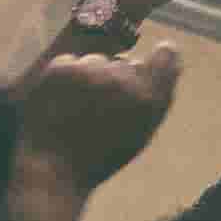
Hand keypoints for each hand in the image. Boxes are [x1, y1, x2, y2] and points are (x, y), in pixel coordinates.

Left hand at [9, 35, 181, 186]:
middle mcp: (122, 79)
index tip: (148, 70)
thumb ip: (158, 95)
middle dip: (116, 80)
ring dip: (90, 78)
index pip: (166, 54)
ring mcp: (89, 71)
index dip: (158, 59)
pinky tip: (60, 102)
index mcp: (148, 97)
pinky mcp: (60, 68)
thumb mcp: (142, 132)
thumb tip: (166, 50)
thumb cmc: (100, 156)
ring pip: (96, 61)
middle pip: (125, 63)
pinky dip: (65, 78)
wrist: (54, 169)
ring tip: (77, 109)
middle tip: (100, 110)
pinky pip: (70, 62)